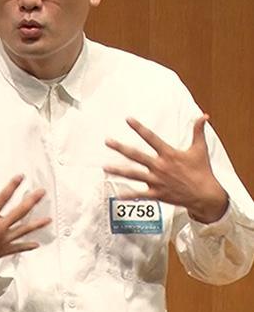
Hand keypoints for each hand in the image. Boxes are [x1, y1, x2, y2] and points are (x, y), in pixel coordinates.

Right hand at [0, 175, 50, 287]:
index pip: (3, 197)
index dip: (13, 186)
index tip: (21, 177)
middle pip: (20, 211)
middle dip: (32, 200)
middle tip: (41, 192)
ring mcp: (2, 240)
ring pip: (24, 230)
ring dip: (37, 224)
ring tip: (48, 219)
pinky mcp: (2, 251)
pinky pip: (18, 248)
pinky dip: (28, 246)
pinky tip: (36, 244)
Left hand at [104, 115, 227, 223]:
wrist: (206, 195)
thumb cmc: (202, 172)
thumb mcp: (200, 149)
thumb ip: (198, 131)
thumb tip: (204, 116)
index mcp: (169, 154)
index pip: (151, 138)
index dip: (139, 128)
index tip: (128, 120)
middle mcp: (160, 166)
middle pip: (136, 155)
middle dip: (120, 148)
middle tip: (107, 142)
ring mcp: (157, 180)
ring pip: (134, 174)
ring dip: (119, 171)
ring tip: (105, 167)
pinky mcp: (157, 193)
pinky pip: (140, 194)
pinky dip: (129, 195)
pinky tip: (118, 194)